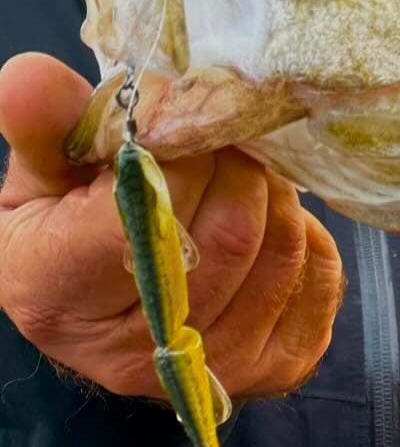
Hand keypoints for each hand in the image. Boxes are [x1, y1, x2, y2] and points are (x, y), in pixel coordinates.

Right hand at [0, 52, 344, 401]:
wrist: (100, 311)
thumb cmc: (63, 232)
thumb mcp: (35, 177)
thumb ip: (40, 126)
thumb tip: (32, 77)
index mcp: (58, 295)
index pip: (145, 216)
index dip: (177, 152)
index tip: (179, 114)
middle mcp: (137, 351)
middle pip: (228, 235)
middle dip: (237, 165)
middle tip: (224, 134)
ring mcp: (211, 369)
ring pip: (280, 254)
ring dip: (276, 193)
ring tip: (247, 168)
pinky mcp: (274, 369)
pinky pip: (320, 280)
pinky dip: (309, 233)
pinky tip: (271, 217)